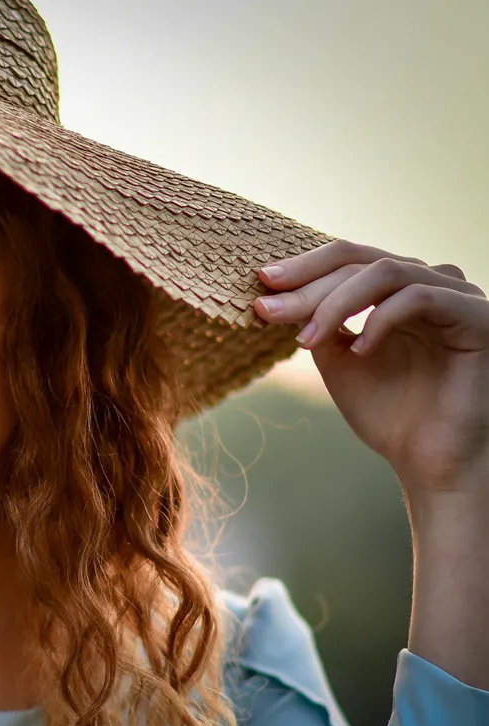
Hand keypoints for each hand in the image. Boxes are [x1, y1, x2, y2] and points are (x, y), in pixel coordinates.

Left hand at [252, 240, 488, 497]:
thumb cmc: (390, 414)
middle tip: (269, 309)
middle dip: (309, 285)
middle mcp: (431, 283)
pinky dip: (381, 319)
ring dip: (336, 303)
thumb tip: (275, 294)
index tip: (262, 283)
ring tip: (307, 339)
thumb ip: (316, 323)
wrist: (430, 462)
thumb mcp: (338, 360)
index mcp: (398, 290)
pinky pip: (421, 298)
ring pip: (387, 272)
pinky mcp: (478, 317)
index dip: (304, 267)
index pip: (348, 259)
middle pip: (361, 260)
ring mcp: (458, 296)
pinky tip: (359, 351)